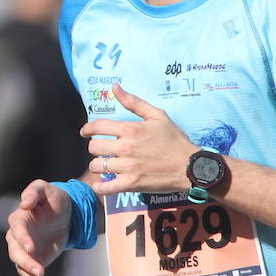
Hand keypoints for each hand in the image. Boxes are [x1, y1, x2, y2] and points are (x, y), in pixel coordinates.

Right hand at [5, 179, 71, 275]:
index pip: (16, 232)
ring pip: (23, 269)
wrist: (65, 213)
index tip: (31, 248)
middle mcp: (18, 238)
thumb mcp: (45, 189)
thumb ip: (33, 192)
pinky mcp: (35, 262)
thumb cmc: (53, 198)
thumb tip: (23, 203)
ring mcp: (25, 252)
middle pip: (16, 254)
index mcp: (18, 220)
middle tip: (40, 271)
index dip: (23, 240)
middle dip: (27, 264)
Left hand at [80, 84, 196, 195]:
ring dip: (98, 165)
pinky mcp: (131, 184)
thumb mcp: (157, 115)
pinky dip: (100, 187)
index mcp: (130, 130)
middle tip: (102, 150)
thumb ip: (133, 102)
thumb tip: (114, 87)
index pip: (97, 126)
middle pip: (94, 147)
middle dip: (95, 147)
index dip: (87, 129)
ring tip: (105, 164)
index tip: (85, 132)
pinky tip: (101, 184)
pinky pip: (106, 188)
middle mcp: (126, 147)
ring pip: (97, 166)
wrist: (190, 166)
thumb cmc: (174, 140)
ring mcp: (128, 167)